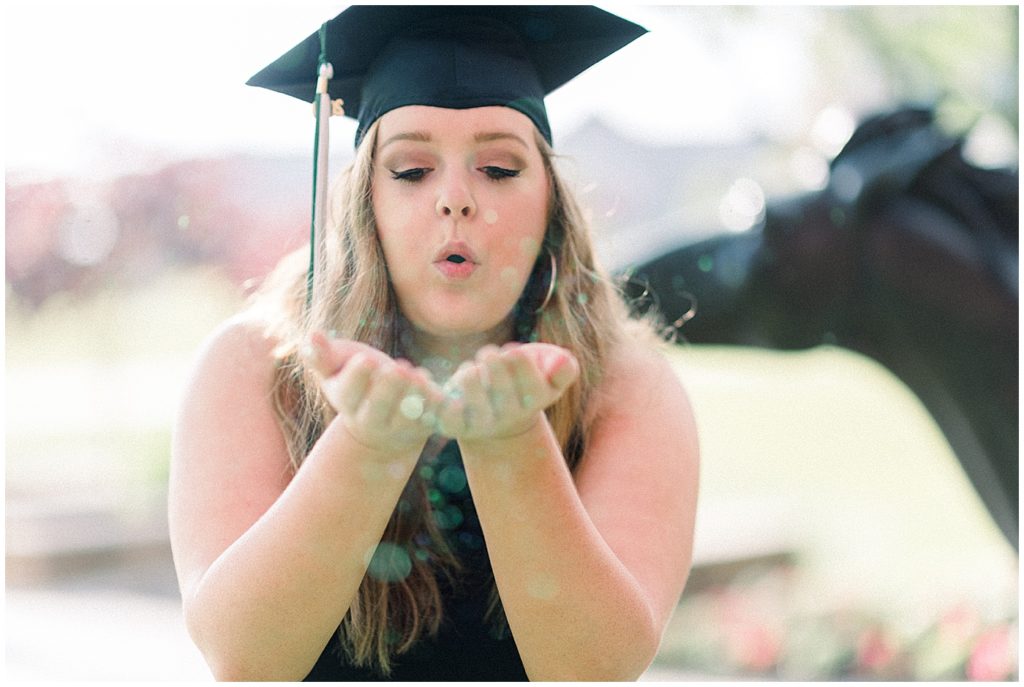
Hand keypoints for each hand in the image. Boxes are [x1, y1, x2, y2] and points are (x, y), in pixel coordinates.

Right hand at [303, 332, 442, 454]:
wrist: (382, 422)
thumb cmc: (358, 380)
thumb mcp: (338, 367)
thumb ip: (323, 355)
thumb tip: (312, 335)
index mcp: (347, 400)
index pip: (348, 392)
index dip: (357, 376)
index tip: (365, 359)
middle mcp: (370, 420)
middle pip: (378, 407)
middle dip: (388, 388)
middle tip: (398, 368)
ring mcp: (398, 428)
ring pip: (407, 416)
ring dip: (415, 396)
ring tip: (419, 375)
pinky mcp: (424, 429)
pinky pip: (433, 420)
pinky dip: (438, 407)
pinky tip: (442, 393)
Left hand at [436, 342, 579, 441]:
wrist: (497, 415)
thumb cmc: (523, 379)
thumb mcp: (548, 369)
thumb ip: (562, 366)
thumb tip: (563, 362)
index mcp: (537, 400)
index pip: (534, 385)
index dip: (521, 364)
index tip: (513, 353)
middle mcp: (510, 417)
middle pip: (504, 395)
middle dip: (495, 367)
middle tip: (489, 355)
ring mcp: (481, 424)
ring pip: (476, 406)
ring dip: (471, 380)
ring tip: (472, 371)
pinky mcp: (453, 425)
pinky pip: (443, 415)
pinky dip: (433, 397)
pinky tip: (427, 378)